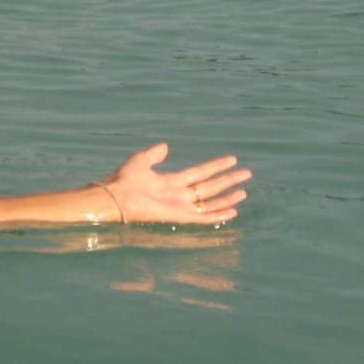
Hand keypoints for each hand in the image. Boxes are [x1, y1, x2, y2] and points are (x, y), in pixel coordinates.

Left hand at [100, 143, 249, 225]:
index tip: (232, 160)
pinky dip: (218, 215)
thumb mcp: (141, 160)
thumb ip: (154, 154)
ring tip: (244, 193)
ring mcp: (180, 206)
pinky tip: (232, 212)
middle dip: (228, 181)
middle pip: (210, 187)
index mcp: (171, 181)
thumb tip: (165, 146)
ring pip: (210, 202)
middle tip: (247, 174)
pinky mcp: (179, 217)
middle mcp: (179, 194)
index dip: (216, 166)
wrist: (117, 196)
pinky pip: (203, 217)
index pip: (200, 173)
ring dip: (228, 198)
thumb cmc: (124, 179)